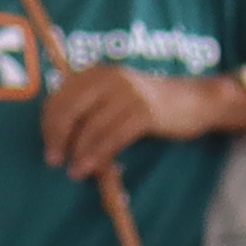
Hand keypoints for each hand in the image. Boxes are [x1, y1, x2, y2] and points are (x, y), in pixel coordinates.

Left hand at [38, 65, 236, 176]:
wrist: (196, 100)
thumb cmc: (152, 104)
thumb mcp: (116, 96)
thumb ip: (90, 108)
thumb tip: (60, 139)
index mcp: (96, 74)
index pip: (59, 98)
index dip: (49, 125)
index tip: (50, 146)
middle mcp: (109, 78)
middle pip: (69, 110)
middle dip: (58, 138)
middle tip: (54, 160)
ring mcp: (128, 93)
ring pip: (92, 127)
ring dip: (79, 152)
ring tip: (75, 172)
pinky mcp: (145, 111)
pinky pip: (113, 137)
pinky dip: (99, 155)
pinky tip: (92, 169)